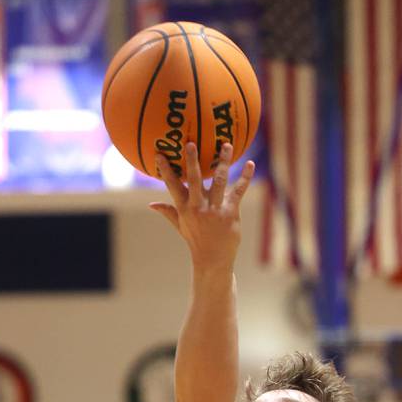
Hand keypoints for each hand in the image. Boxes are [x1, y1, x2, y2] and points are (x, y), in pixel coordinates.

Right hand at [150, 142, 254, 271]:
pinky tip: (250, 164)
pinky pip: (239, 191)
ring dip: (223, 161)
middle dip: (193, 161)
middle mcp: (199, 207)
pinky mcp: (231, 212)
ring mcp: (215, 209)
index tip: (159, 153)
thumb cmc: (196, 241)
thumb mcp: (180, 226)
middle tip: (191, 142)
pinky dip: (245, 177)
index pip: (172, 185)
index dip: (166, 170)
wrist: (213, 259)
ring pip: (219, 180)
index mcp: (185, 208)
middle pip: (195, 180)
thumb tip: (151, 204)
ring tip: (226, 145)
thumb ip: (168, 212)